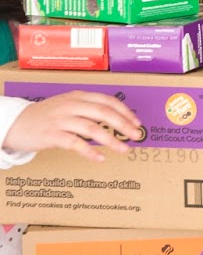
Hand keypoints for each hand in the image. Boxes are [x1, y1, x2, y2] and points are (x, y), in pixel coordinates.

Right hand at [4, 92, 140, 160]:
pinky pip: (75, 143)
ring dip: (111, 140)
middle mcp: (71, 105)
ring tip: (124, 149)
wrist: (14, 123)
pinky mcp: (51, 135)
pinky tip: (100, 158)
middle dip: (124, 125)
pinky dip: (90, 151)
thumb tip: (116, 119)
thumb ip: (88, 109)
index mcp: (78, 96)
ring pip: (92, 128)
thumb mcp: (67, 105)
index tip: (137, 122)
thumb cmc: (45, 116)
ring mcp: (61, 119)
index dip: (125, 112)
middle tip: (137, 136)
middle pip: (104, 113)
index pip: (108, 101)